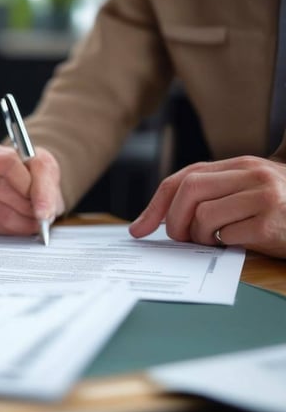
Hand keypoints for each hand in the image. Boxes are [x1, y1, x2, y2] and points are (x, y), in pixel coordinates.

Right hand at [0, 143, 64, 234]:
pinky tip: (17, 223)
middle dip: (27, 207)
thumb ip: (46, 185)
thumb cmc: (26, 172)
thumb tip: (44, 214)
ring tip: (32, 218)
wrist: (13, 184)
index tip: (44, 201)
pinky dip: (11, 231)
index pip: (7, 165)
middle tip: (41, 212)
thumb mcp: (42, 166)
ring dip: (22, 223)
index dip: (28, 186)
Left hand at [130, 156, 285, 257]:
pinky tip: (238, 245)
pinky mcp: (271, 223)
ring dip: (200, 237)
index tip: (139, 229)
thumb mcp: (247, 194)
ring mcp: (264, 197)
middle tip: (180, 239)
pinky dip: (224, 246)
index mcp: (240, 165)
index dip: (156, 205)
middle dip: (172, 221)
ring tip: (217, 241)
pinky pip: (228, 236)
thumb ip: (210, 196)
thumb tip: (155, 222)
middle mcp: (252, 174)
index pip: (183, 178)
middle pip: (188, 191)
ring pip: (203, 216)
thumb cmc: (281, 213)